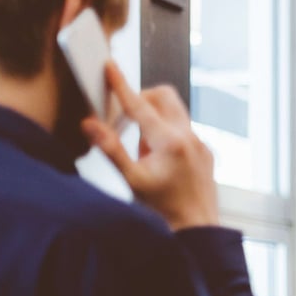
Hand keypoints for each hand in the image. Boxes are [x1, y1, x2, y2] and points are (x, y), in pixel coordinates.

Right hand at [82, 62, 219, 230]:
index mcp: (170, 142)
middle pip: (164, 96)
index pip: (139, 106)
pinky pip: (184, 129)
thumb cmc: (164, 210)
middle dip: (142, 98)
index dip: (121, 85)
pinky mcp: (205, 150)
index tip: (110, 67)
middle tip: (125, 119)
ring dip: (154, 119)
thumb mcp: (131, 181)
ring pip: (175, 112)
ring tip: (143, 151)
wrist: (197, 228)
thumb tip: (90, 124)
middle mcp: (189, 136)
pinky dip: (166, 134)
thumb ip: (110, 149)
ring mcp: (200, 142)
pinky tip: (159, 160)